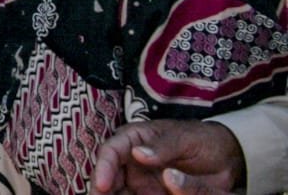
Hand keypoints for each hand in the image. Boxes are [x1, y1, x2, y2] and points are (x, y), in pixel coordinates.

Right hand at [91, 120, 243, 194]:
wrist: (227, 159)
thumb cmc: (203, 140)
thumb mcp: (185, 139)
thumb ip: (163, 146)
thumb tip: (137, 153)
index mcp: (135, 138)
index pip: (112, 151)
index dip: (104, 167)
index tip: (102, 185)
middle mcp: (132, 160)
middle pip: (109, 176)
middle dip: (100, 190)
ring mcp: (140, 180)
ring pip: (119, 191)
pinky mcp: (151, 194)